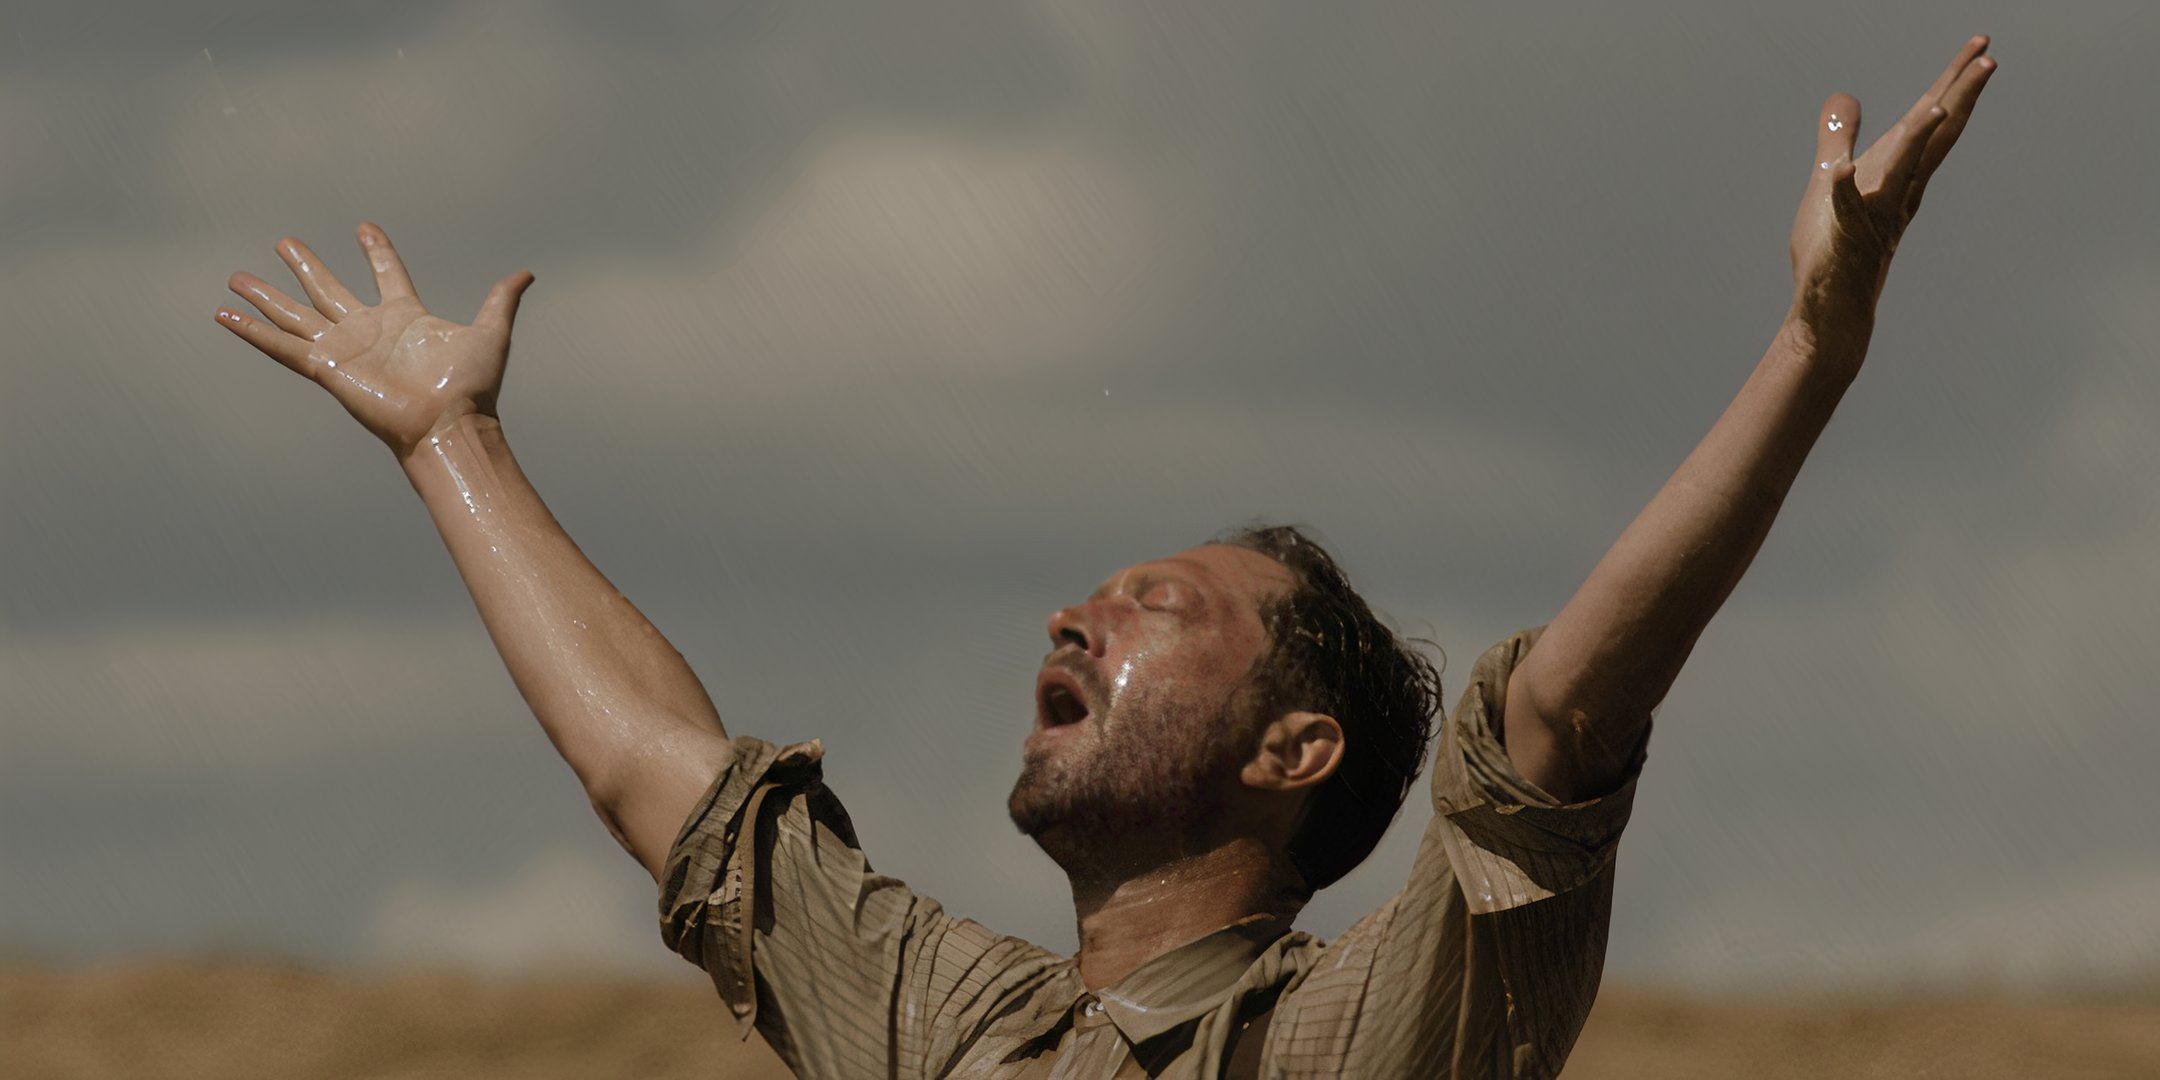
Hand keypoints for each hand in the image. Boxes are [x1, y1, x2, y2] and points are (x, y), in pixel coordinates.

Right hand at [216, 222, 533, 459]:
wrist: (450, 424)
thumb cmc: (472, 387)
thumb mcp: (491, 332)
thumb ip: (502, 300)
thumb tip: (527, 273)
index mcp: (404, 317)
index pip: (387, 274)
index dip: (377, 251)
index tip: (365, 228)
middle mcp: (369, 330)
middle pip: (329, 289)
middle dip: (307, 265)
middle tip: (284, 242)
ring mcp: (344, 349)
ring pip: (296, 314)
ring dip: (266, 296)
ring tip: (236, 276)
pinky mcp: (325, 368)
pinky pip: (281, 346)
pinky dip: (251, 332)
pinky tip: (223, 316)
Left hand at [1787, 36, 1996, 358]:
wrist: (1831, 310)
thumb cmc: (1834, 248)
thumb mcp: (1830, 180)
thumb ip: (1838, 138)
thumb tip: (1843, 96)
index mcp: (1897, 175)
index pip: (1933, 121)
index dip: (1956, 83)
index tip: (1981, 46)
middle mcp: (1896, 192)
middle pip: (1935, 138)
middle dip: (1959, 98)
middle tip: (1988, 60)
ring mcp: (1874, 216)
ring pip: (1902, 172)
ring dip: (1918, 139)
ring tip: (1936, 103)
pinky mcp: (1845, 240)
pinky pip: (1845, 212)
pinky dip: (1844, 191)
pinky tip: (1842, 173)